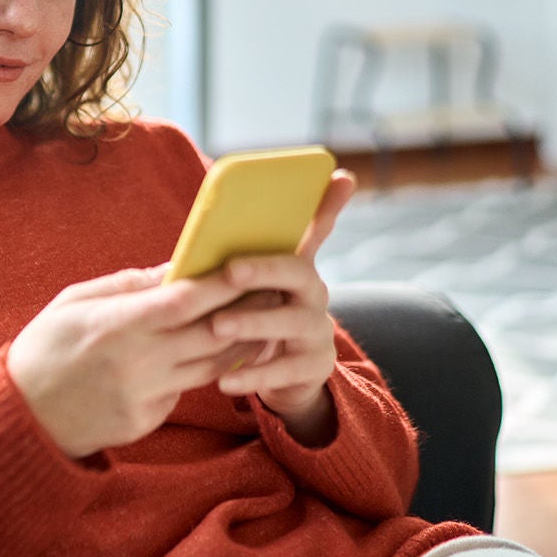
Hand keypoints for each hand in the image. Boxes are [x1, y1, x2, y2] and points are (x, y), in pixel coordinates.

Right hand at [7, 264, 259, 458]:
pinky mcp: (147, 420)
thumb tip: (174, 268)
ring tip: (263, 320)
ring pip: (210, 367)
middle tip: (273, 288)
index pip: (184, 301)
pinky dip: (204, 370)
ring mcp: (145, 396)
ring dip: (241, 343)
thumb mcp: (75, 301)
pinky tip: (221, 354)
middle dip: (246, 310)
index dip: (220, 283)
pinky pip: (185, 390)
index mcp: (116, 326)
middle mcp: (137, 363)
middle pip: (210, 334)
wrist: (22, 416)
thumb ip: (127, 285)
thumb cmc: (45, 346)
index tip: (247, 264)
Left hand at [209, 170, 356, 443]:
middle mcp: (315, 293)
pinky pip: (283, 370)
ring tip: (217, 325)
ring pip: (290, 322)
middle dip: (264, 268)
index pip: (314, 229)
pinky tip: (224, 380)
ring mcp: (317, 330)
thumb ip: (240, 256)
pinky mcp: (314, 367)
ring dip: (252, 322)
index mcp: (298, 266)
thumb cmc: (260, 314)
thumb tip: (219, 223)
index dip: (328, 205)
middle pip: (298, 272)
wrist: (286, 375)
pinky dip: (252, 374)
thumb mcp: (254, 284)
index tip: (339, 176)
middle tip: (229, 270)